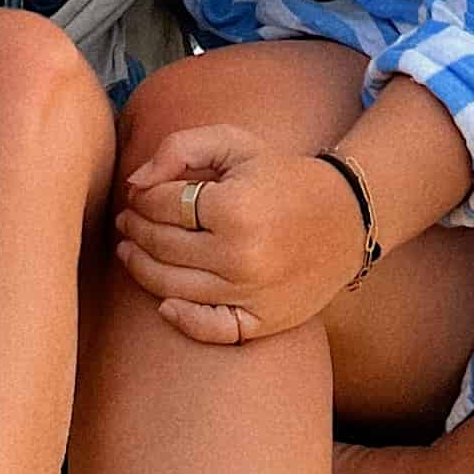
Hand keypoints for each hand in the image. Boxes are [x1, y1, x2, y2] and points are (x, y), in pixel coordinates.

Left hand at [116, 125, 372, 345]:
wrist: (346, 217)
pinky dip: (181, 320)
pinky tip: (164, 304)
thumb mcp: (235, 143)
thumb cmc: (282, 175)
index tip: (137, 195)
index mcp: (234, 208)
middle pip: (162, 247)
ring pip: (172, 287)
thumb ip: (179, 148)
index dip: (141, 199)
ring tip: (130, 250)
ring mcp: (251, 294)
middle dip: (135, 230)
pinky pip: (209, 329)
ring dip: (141, 268)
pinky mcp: (263, 321)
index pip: (161, 206)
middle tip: (127, 222)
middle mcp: (241, 256)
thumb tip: (135, 183)